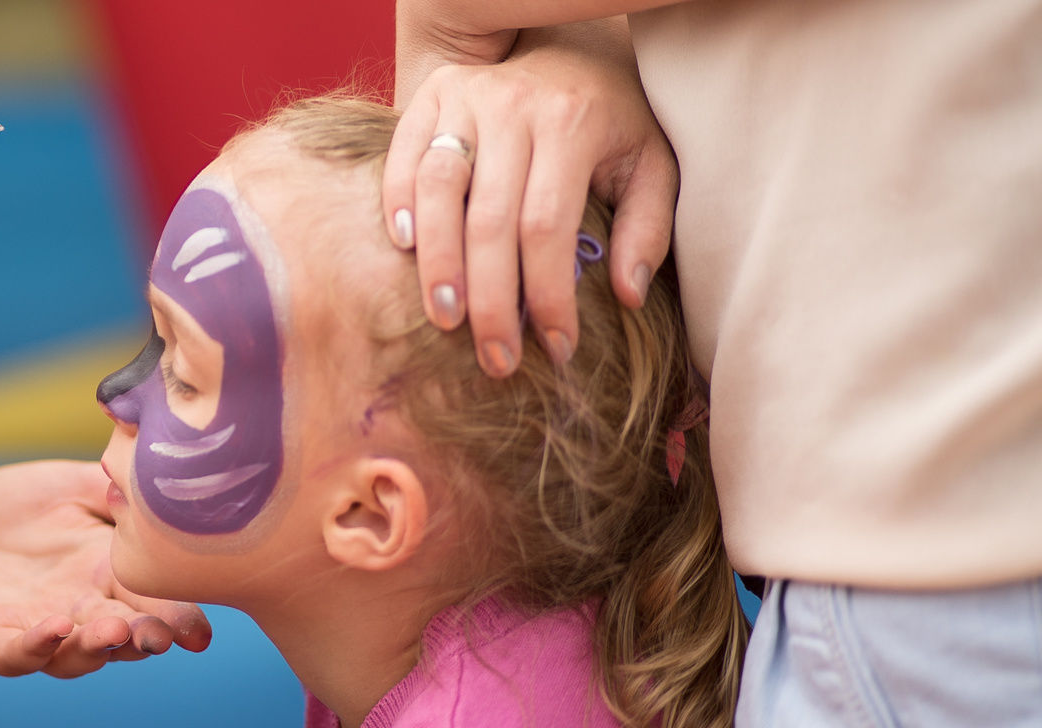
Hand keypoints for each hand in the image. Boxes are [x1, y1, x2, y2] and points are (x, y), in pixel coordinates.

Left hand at [0, 461, 212, 678]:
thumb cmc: (12, 514)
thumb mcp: (69, 485)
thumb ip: (115, 485)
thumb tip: (162, 472)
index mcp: (110, 573)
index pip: (156, 600)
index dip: (182, 616)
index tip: (202, 628)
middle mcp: (84, 610)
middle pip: (127, 636)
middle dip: (150, 638)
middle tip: (167, 637)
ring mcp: (41, 631)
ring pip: (79, 654)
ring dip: (99, 646)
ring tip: (116, 631)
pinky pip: (20, 653)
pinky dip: (37, 646)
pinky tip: (53, 630)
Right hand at [382, 22, 676, 375]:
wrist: (577, 47)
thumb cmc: (615, 119)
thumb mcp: (651, 165)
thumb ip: (647, 228)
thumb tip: (627, 295)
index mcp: (571, 123)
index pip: (548, 228)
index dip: (547, 296)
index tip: (555, 349)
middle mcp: (514, 106)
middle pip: (490, 219)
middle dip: (491, 300)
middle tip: (496, 358)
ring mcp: (467, 96)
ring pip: (440, 187)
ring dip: (438, 261)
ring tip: (445, 319)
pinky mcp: (433, 93)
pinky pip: (404, 154)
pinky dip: (398, 202)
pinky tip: (407, 249)